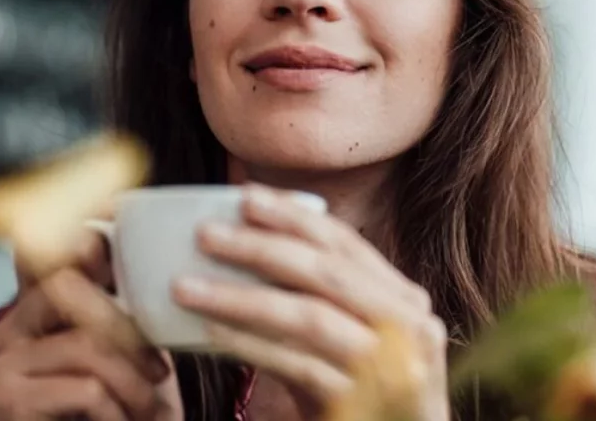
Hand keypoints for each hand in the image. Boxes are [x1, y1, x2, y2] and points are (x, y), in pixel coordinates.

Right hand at [0, 231, 182, 420]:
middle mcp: (8, 333)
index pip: (52, 256)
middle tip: (158, 370)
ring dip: (133, 383)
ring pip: (87, 345)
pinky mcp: (11, 403)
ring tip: (150, 409)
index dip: (85, 243)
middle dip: (126, 326)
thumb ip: (117, 315)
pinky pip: (86, 388)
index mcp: (32, 312)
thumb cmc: (112, 415)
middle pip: (66, 287)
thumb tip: (134, 246)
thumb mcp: (118, 357)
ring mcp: (3, 367)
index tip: (119, 257)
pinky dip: (119, 410)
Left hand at [171, 185, 449, 419]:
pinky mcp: (363, 404)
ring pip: (308, 316)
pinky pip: (297, 365)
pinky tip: (211, 333)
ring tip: (187, 286)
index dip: (293, 216)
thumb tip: (248, 243)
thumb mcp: (350, 335)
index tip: (244, 196)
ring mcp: (390, 367)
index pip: (345, 243)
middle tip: (205, 234)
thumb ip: (319, 296)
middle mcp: (407, 325)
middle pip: (326, 272)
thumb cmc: (362, 390)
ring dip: (241, 297)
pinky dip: (251, 344)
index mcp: (403, 297)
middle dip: (260, 247)